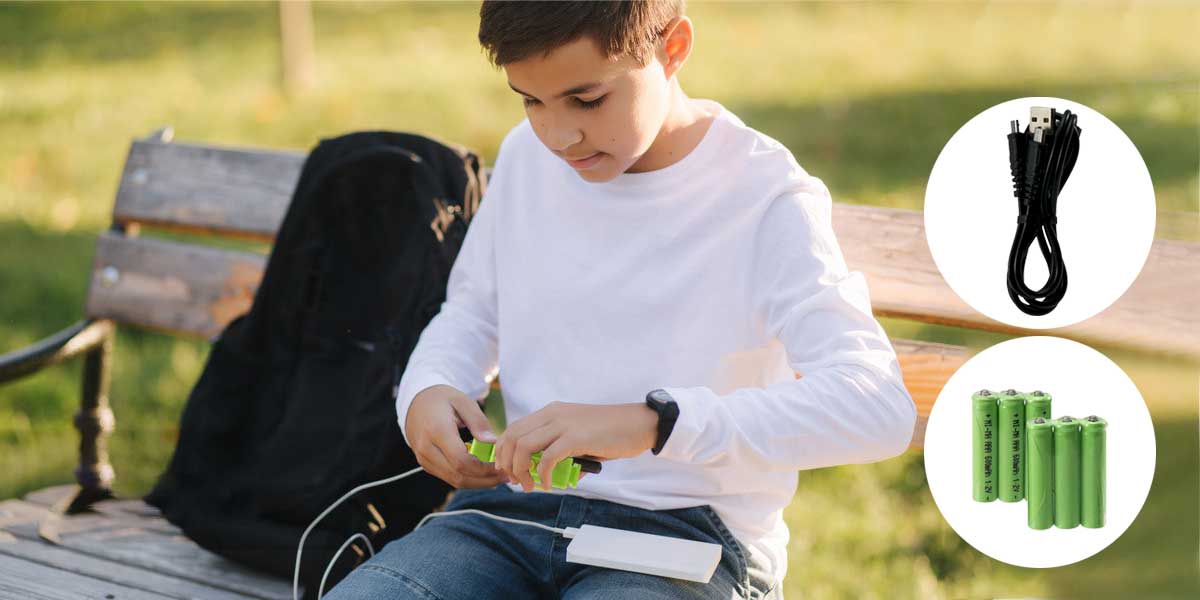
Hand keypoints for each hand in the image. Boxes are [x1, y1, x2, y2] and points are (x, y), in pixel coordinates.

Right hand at [404, 384, 506, 488]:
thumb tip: (492, 442)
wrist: (416, 401)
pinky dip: (468, 478)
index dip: (484, 469)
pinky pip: (448, 477)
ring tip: (498, 477)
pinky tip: (483, 473)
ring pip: (454, 480)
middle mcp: (426, 448)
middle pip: (458, 475)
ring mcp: (423, 458)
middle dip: (485, 480)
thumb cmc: (442, 399)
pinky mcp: (425, 463)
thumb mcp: (463, 401)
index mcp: (436, 430)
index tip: (502, 466)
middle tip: (506, 475)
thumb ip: (478, 422)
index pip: (461, 461)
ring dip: (478, 483)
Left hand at [494, 401, 657, 491]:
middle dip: (506, 462)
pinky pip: (548, 459)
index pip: (514, 428)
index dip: (503, 451)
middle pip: (512, 436)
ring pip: (524, 446)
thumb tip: (556, 478)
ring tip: (528, 486)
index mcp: (551, 412)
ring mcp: (563, 424)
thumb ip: (564, 453)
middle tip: (514, 481)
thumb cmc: (612, 433)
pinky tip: (549, 486)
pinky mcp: (576, 438)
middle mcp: (553, 414)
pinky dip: (542, 476)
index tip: (507, 470)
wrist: (639, 423)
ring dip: (520, 470)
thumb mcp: (580, 437)